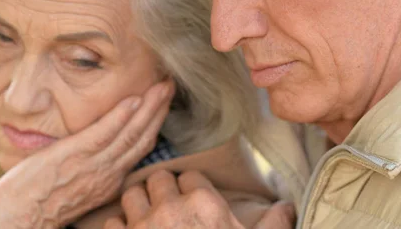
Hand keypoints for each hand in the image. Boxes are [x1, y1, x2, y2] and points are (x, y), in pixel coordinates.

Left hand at [0, 81, 174, 228]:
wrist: (20, 217)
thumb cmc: (41, 201)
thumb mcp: (79, 186)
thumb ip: (93, 167)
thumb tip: (98, 147)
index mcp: (110, 179)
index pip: (140, 147)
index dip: (154, 124)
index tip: (162, 103)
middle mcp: (109, 172)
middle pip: (142, 137)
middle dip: (159, 110)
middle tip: (170, 86)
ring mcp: (94, 164)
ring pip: (131, 133)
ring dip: (150, 107)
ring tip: (162, 86)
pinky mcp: (75, 154)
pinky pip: (104, 133)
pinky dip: (121, 116)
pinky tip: (133, 99)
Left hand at [105, 170, 294, 228]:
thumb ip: (272, 226)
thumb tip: (287, 206)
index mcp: (205, 205)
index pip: (189, 176)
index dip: (190, 188)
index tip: (192, 200)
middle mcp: (171, 208)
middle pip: (158, 179)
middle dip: (163, 191)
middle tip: (169, 208)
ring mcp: (143, 226)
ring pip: (132, 195)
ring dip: (139, 205)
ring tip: (148, 219)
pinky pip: (112, 221)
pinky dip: (120, 228)